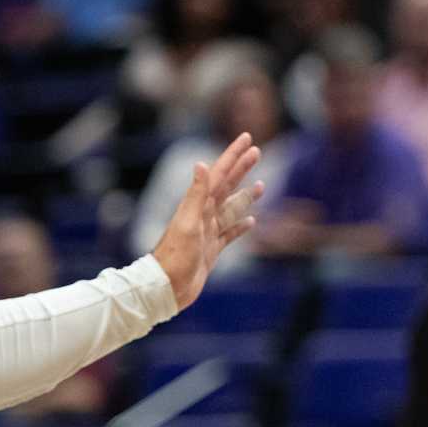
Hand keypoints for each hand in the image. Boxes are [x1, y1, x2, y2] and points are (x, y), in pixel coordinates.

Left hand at [153, 132, 264, 307]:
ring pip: (232, 208)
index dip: (233, 155)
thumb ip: (196, 194)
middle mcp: (204, 215)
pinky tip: (251, 221)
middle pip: (227, 186)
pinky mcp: (212, 249)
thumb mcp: (187, 222)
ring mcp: (208, 232)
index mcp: (199, 205)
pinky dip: (241, 225)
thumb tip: (202, 164)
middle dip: (241, 168)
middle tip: (257, 151)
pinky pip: (230, 233)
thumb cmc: (175, 256)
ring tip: (261, 184)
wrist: (166, 287)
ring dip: (246, 195)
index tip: (246, 139)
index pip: (219, 174)